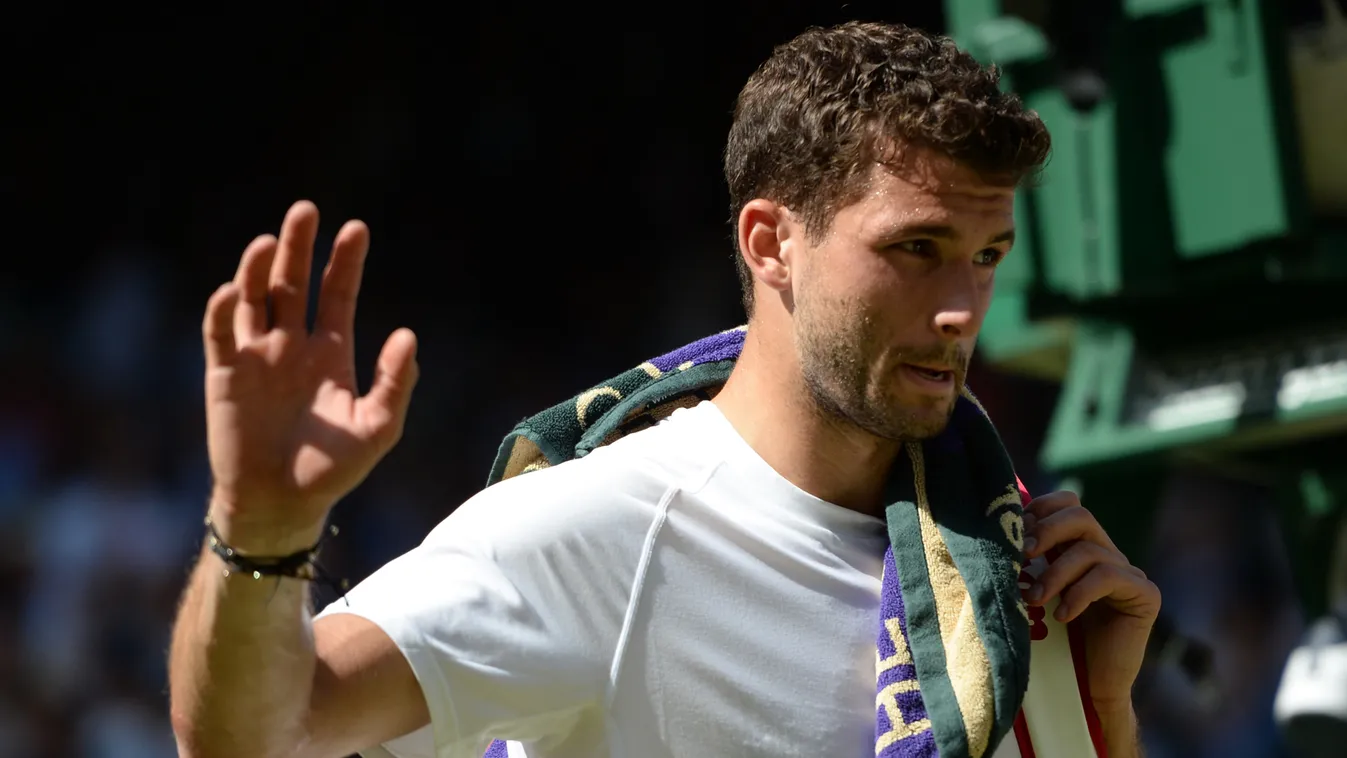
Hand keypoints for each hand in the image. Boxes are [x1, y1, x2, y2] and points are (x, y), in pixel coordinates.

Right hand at [202, 200, 418, 553]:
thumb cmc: (332, 468)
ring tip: (270, 242)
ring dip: (258, 268)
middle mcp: (292, 345)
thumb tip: (408, 335)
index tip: (356, 228)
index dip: (345, 262)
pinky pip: (220, 333)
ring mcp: (257, 356)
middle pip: (293, 282)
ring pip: (254, 298)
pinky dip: (223, 310)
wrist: (281, 504)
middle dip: (300, 246)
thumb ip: (394, 383)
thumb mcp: (377, 428)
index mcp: (331, 351)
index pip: (337, 294)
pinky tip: (232, 291)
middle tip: (306, 209)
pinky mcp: (224, 374)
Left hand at [1021, 491, 1160, 719]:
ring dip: (1055, 573)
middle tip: (1022, 556)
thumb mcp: (1031, 593)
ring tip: (1034, 600)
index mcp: (1078, 547)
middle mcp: (1107, 553)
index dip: (1041, 509)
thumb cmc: (1051, 642)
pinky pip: (1110, 576)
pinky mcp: (1145, 594)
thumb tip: (995, 532)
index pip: (1068, 504)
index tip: (1015, 532)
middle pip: (1080, 516)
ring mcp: (1129, 572)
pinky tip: (1062, 615)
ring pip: (1090, 549)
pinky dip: (1079, 593)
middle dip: (1045, 532)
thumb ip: (1024, 564)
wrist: (1085, 687)